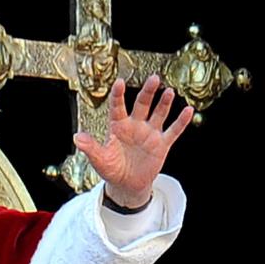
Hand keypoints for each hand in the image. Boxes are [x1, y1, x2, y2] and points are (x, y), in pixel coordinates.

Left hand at [73, 74, 193, 207]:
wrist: (127, 185)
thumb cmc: (111, 169)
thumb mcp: (99, 159)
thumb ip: (90, 147)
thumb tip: (77, 138)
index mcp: (117, 127)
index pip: (117, 107)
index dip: (118, 95)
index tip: (119, 82)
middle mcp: (134, 126)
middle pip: (142, 104)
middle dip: (148, 92)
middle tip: (154, 78)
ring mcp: (149, 134)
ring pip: (158, 114)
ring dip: (164, 103)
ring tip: (169, 91)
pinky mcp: (161, 144)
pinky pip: (173, 131)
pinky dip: (181, 121)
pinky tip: (188, 110)